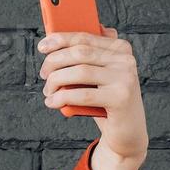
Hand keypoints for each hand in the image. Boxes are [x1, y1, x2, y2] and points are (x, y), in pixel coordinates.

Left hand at [37, 27, 149, 162]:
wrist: (127, 131)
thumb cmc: (106, 101)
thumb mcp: (99, 76)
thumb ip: (89, 57)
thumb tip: (59, 39)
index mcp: (121, 48)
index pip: (85, 37)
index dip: (61, 39)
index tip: (42, 46)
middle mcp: (126, 60)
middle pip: (80, 53)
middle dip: (55, 61)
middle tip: (43, 74)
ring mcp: (125, 79)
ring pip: (80, 72)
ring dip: (56, 80)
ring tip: (48, 91)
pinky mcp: (120, 98)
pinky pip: (83, 94)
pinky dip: (62, 98)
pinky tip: (52, 102)